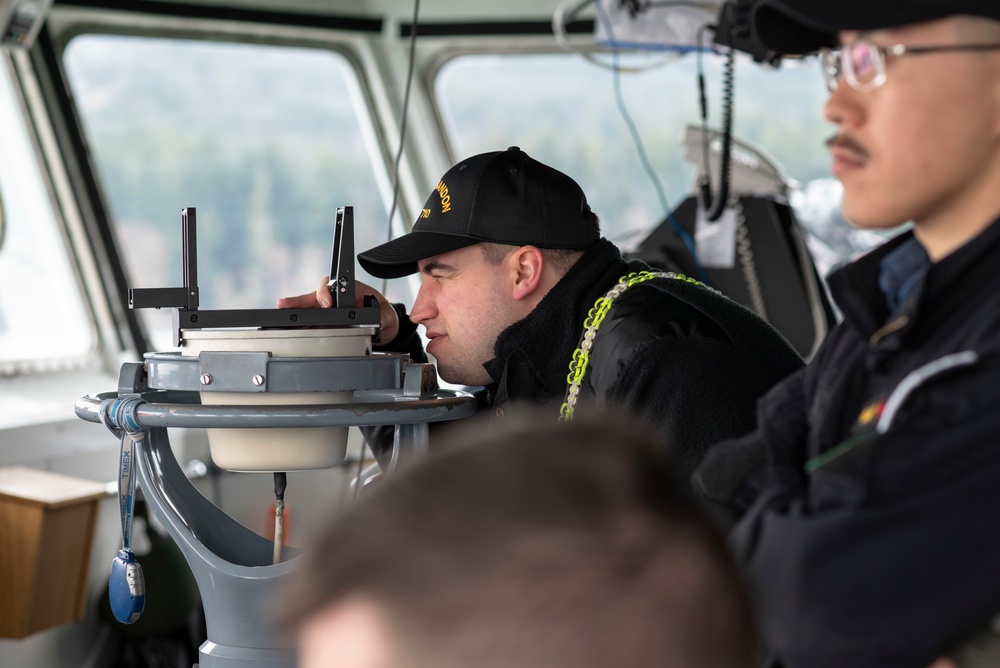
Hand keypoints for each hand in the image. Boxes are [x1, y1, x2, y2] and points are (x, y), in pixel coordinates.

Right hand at [277, 277, 399, 343]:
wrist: (384, 329)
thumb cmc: (383, 316)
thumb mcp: (385, 316)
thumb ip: (380, 316)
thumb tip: (374, 319)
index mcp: (350, 290)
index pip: (332, 286)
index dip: (325, 293)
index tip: (325, 303)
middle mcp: (336, 299)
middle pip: (314, 297)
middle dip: (298, 301)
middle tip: (285, 304)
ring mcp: (329, 312)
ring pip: (309, 310)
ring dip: (295, 313)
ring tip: (283, 317)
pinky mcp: (326, 325)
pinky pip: (311, 325)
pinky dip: (301, 328)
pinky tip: (290, 330)